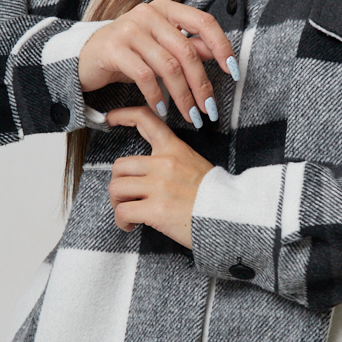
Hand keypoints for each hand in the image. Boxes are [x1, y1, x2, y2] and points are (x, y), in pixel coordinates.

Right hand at [77, 0, 238, 128]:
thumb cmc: (128, 53)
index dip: (222, 46)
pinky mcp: (113, 47)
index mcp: (166, 9)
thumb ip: (188, 46)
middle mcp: (149, 13)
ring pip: (168, 66)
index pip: (203, 22)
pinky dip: (157, 96)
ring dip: (182, 96)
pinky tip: (162, 109)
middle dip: (201, 84)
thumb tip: (219, 53)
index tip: (233, 71)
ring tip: (190, 115)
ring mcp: (130, 29)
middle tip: (209, 109)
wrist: (84, 57)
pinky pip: (144, 76)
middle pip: (187, 51)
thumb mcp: (160, 47)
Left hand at [106, 105, 213, 247]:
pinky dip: (121, 221)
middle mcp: (164, 164)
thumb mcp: (195, 165)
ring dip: (117, 203)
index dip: (124, 115)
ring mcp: (159, 187)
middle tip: (126, 198)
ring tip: (128, 213)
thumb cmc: (214, 196)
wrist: (231, 217)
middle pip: (120, 166)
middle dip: (118, 184)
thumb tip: (148, 173)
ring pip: (116, 188)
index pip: (146, 120)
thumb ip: (171, 162)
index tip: (110, 119)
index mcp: (174, 149)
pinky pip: (122, 212)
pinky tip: (131, 225)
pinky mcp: (156, 210)